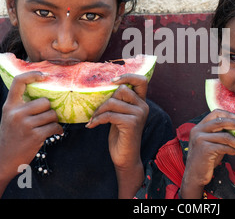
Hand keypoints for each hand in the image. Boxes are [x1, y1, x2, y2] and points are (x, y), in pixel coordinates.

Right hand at [0, 71, 62, 197]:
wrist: (2, 161)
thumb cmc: (11, 137)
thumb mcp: (10, 117)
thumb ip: (22, 105)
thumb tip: (47, 95)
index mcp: (9, 106)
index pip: (19, 81)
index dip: (32, 74)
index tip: (44, 75)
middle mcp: (16, 113)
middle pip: (45, 101)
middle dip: (49, 110)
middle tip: (46, 118)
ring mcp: (25, 124)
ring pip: (52, 114)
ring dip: (53, 121)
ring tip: (47, 127)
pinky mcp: (35, 136)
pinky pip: (54, 127)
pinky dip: (57, 130)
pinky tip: (54, 133)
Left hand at [85, 73, 148, 197]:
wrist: (125, 157)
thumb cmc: (120, 135)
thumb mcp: (120, 114)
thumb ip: (119, 101)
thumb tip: (102, 86)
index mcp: (141, 102)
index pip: (141, 80)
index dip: (128, 76)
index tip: (112, 81)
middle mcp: (143, 106)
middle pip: (121, 90)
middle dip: (105, 100)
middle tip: (97, 111)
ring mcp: (139, 114)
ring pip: (113, 102)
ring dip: (99, 111)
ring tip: (94, 119)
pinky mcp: (132, 124)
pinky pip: (109, 115)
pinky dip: (97, 120)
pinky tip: (92, 126)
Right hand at [180, 110, 234, 197]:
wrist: (194, 175)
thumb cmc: (206, 159)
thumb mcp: (212, 143)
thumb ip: (221, 134)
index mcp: (199, 126)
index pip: (215, 113)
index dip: (229, 114)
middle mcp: (198, 130)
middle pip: (221, 121)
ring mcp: (200, 139)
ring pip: (226, 136)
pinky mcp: (205, 149)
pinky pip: (225, 147)